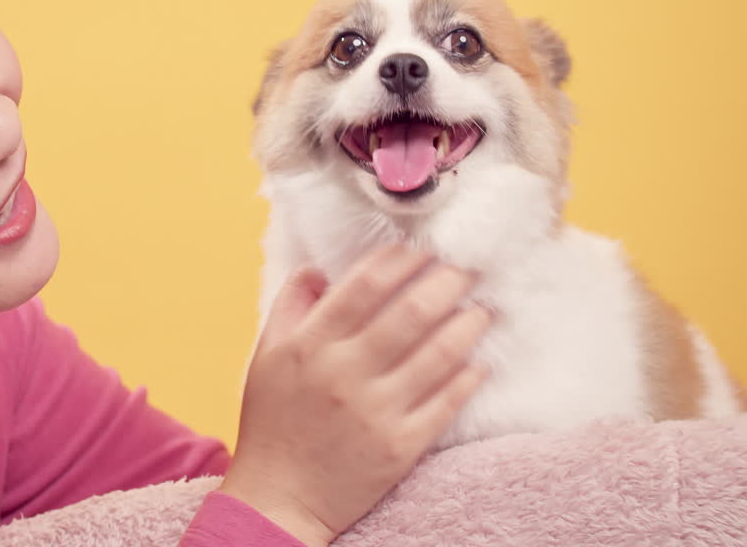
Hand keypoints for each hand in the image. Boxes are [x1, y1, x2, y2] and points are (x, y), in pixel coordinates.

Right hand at [220, 245, 490, 546]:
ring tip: (481, 309)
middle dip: (447, 282)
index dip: (400, 260)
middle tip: (466, 268)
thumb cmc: (272, 422)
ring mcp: (375, 411)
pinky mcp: (401, 447)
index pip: (364, 285)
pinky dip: (468, 376)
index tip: (422, 248)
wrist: (279, 497)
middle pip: (410, 312)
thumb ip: (290, 306)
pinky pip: (446, 402)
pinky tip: (478, 361)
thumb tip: (319, 269)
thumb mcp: (265, 355)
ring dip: (467, 324)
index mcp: (309, 345)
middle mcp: (343, 373)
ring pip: (438, 354)